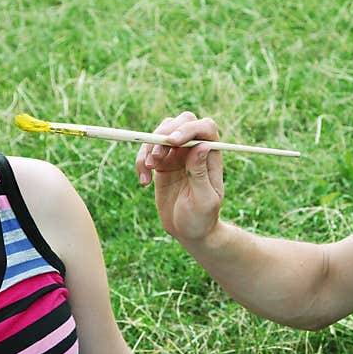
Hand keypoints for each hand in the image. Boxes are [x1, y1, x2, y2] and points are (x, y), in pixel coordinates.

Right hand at [135, 112, 224, 241]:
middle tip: (155, 155)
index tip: (173, 141)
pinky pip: (147, 151)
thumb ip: (200, 173)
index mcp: (212, 155)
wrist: (189, 231)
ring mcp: (177, 154)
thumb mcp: (204, 199)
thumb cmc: (202, 218)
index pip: (205, 128)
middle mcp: (195, 150)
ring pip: (161, 133)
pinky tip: (143, 182)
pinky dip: (141, 162)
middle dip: (165, 132)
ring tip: (148, 170)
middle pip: (182, 122)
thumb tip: (202, 146)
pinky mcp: (161, 163)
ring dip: (150, 147)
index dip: (189, 128)